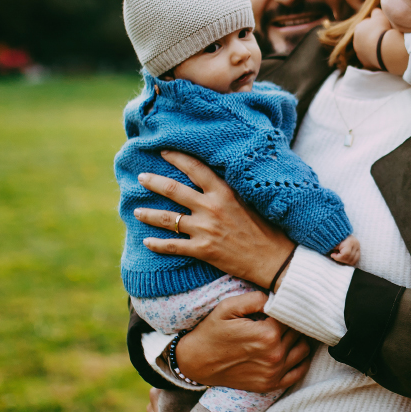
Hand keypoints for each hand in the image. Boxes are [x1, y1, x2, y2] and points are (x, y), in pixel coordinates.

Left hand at [135, 151, 294, 287]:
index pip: (194, 168)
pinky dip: (157, 244)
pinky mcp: (203, 250)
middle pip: (173, 190)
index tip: (163, 152)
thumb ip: (229, 189)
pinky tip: (146, 242)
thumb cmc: (267, 228)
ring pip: (167, 219)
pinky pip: (172, 246)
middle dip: (153, 182)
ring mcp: (204, 229)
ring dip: (148, 214)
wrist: (274, 259)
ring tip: (136, 211)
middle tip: (141, 177)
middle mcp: (211, 208)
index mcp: (224, 192)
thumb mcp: (250, 200)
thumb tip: (215, 176)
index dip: (176, 158)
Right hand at [174, 291, 313, 392]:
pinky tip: (291, 349)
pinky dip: (301, 359)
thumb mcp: (228, 307)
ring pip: (304, 348)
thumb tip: (277, 297)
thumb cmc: (211, 331)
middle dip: (292, 321)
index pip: (291, 314)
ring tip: (285, 331)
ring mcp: (274, 372)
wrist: (196, 362)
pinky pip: (299, 371)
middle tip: (281, 316)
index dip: (285, 306)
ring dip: (298, 338)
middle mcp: (274, 355)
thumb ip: (256, 298)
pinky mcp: (271, 384)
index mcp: (267, 334)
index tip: (278, 304)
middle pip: (299, 330)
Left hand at [329, 235, 360, 265]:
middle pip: (349, 259)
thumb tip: (333, 255)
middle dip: (340, 259)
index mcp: (350, 242)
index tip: (332, 255)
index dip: (338, 257)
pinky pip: (355, 261)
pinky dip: (349, 262)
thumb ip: (334, 248)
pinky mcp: (359, 251)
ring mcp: (359, 248)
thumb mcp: (334, 241)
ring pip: (353, 261)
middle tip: (335, 256)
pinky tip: (343, 259)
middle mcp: (356, 245)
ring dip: (344, 261)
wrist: (342, 231)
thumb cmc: (337, 237)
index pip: (346, 254)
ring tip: (339, 256)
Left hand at [352, 8, 389, 69]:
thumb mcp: (380, 15)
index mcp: (358, 28)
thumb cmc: (382, 29)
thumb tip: (375, 11)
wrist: (385, 48)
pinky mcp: (365, 63)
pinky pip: (371, 59)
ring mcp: (360, 53)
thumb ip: (376, 12)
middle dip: (373, 37)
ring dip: (374, 47)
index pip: (366, 24)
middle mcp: (356, 41)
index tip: (383, 26)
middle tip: (384, 36)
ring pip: (368, 48)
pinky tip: (383, 55)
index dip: (376, 25)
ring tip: (384, 46)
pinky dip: (376, 57)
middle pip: (366, 37)